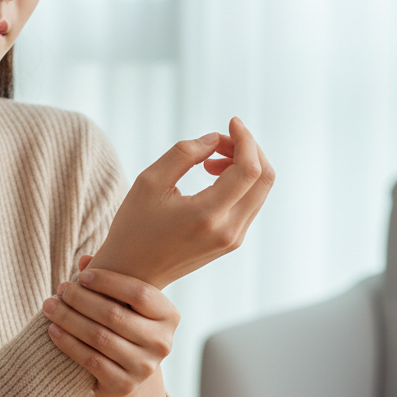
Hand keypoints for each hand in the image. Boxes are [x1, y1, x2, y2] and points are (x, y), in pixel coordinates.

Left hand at [42, 257, 178, 396]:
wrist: (127, 372)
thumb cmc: (124, 325)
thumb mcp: (124, 303)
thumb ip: (109, 281)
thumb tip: (84, 261)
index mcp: (169, 316)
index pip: (140, 293)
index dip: (109, 282)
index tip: (82, 275)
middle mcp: (162, 343)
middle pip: (115, 315)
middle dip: (82, 299)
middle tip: (61, 289)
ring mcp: (144, 367)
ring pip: (99, 337)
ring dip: (69, 319)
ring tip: (50, 306)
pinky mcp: (124, 385)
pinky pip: (90, 360)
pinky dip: (68, 343)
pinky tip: (53, 330)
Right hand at [89, 117, 273, 288]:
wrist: (131, 274)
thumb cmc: (134, 227)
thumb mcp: (149, 181)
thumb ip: (184, 153)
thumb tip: (215, 139)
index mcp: (207, 215)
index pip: (250, 170)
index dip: (245, 139)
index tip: (230, 122)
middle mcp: (228, 231)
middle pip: (265, 178)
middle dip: (249, 149)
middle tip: (219, 141)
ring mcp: (233, 239)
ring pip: (260, 191)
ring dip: (244, 165)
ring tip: (209, 162)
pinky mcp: (231, 242)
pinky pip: (250, 203)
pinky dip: (240, 183)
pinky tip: (212, 177)